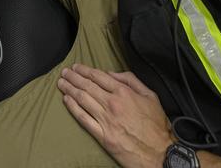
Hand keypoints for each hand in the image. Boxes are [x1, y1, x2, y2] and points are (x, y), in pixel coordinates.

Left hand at [58, 64, 173, 167]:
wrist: (159, 152)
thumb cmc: (156, 124)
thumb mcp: (150, 96)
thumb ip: (131, 81)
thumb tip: (112, 74)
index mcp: (124, 92)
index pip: (99, 77)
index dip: (85, 70)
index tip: (76, 67)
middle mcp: (112, 104)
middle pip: (87, 86)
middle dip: (73, 77)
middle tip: (64, 72)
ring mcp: (105, 120)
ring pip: (82, 100)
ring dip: (70, 89)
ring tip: (61, 83)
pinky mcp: (102, 135)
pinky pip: (83, 119)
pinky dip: (73, 108)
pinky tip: (66, 100)